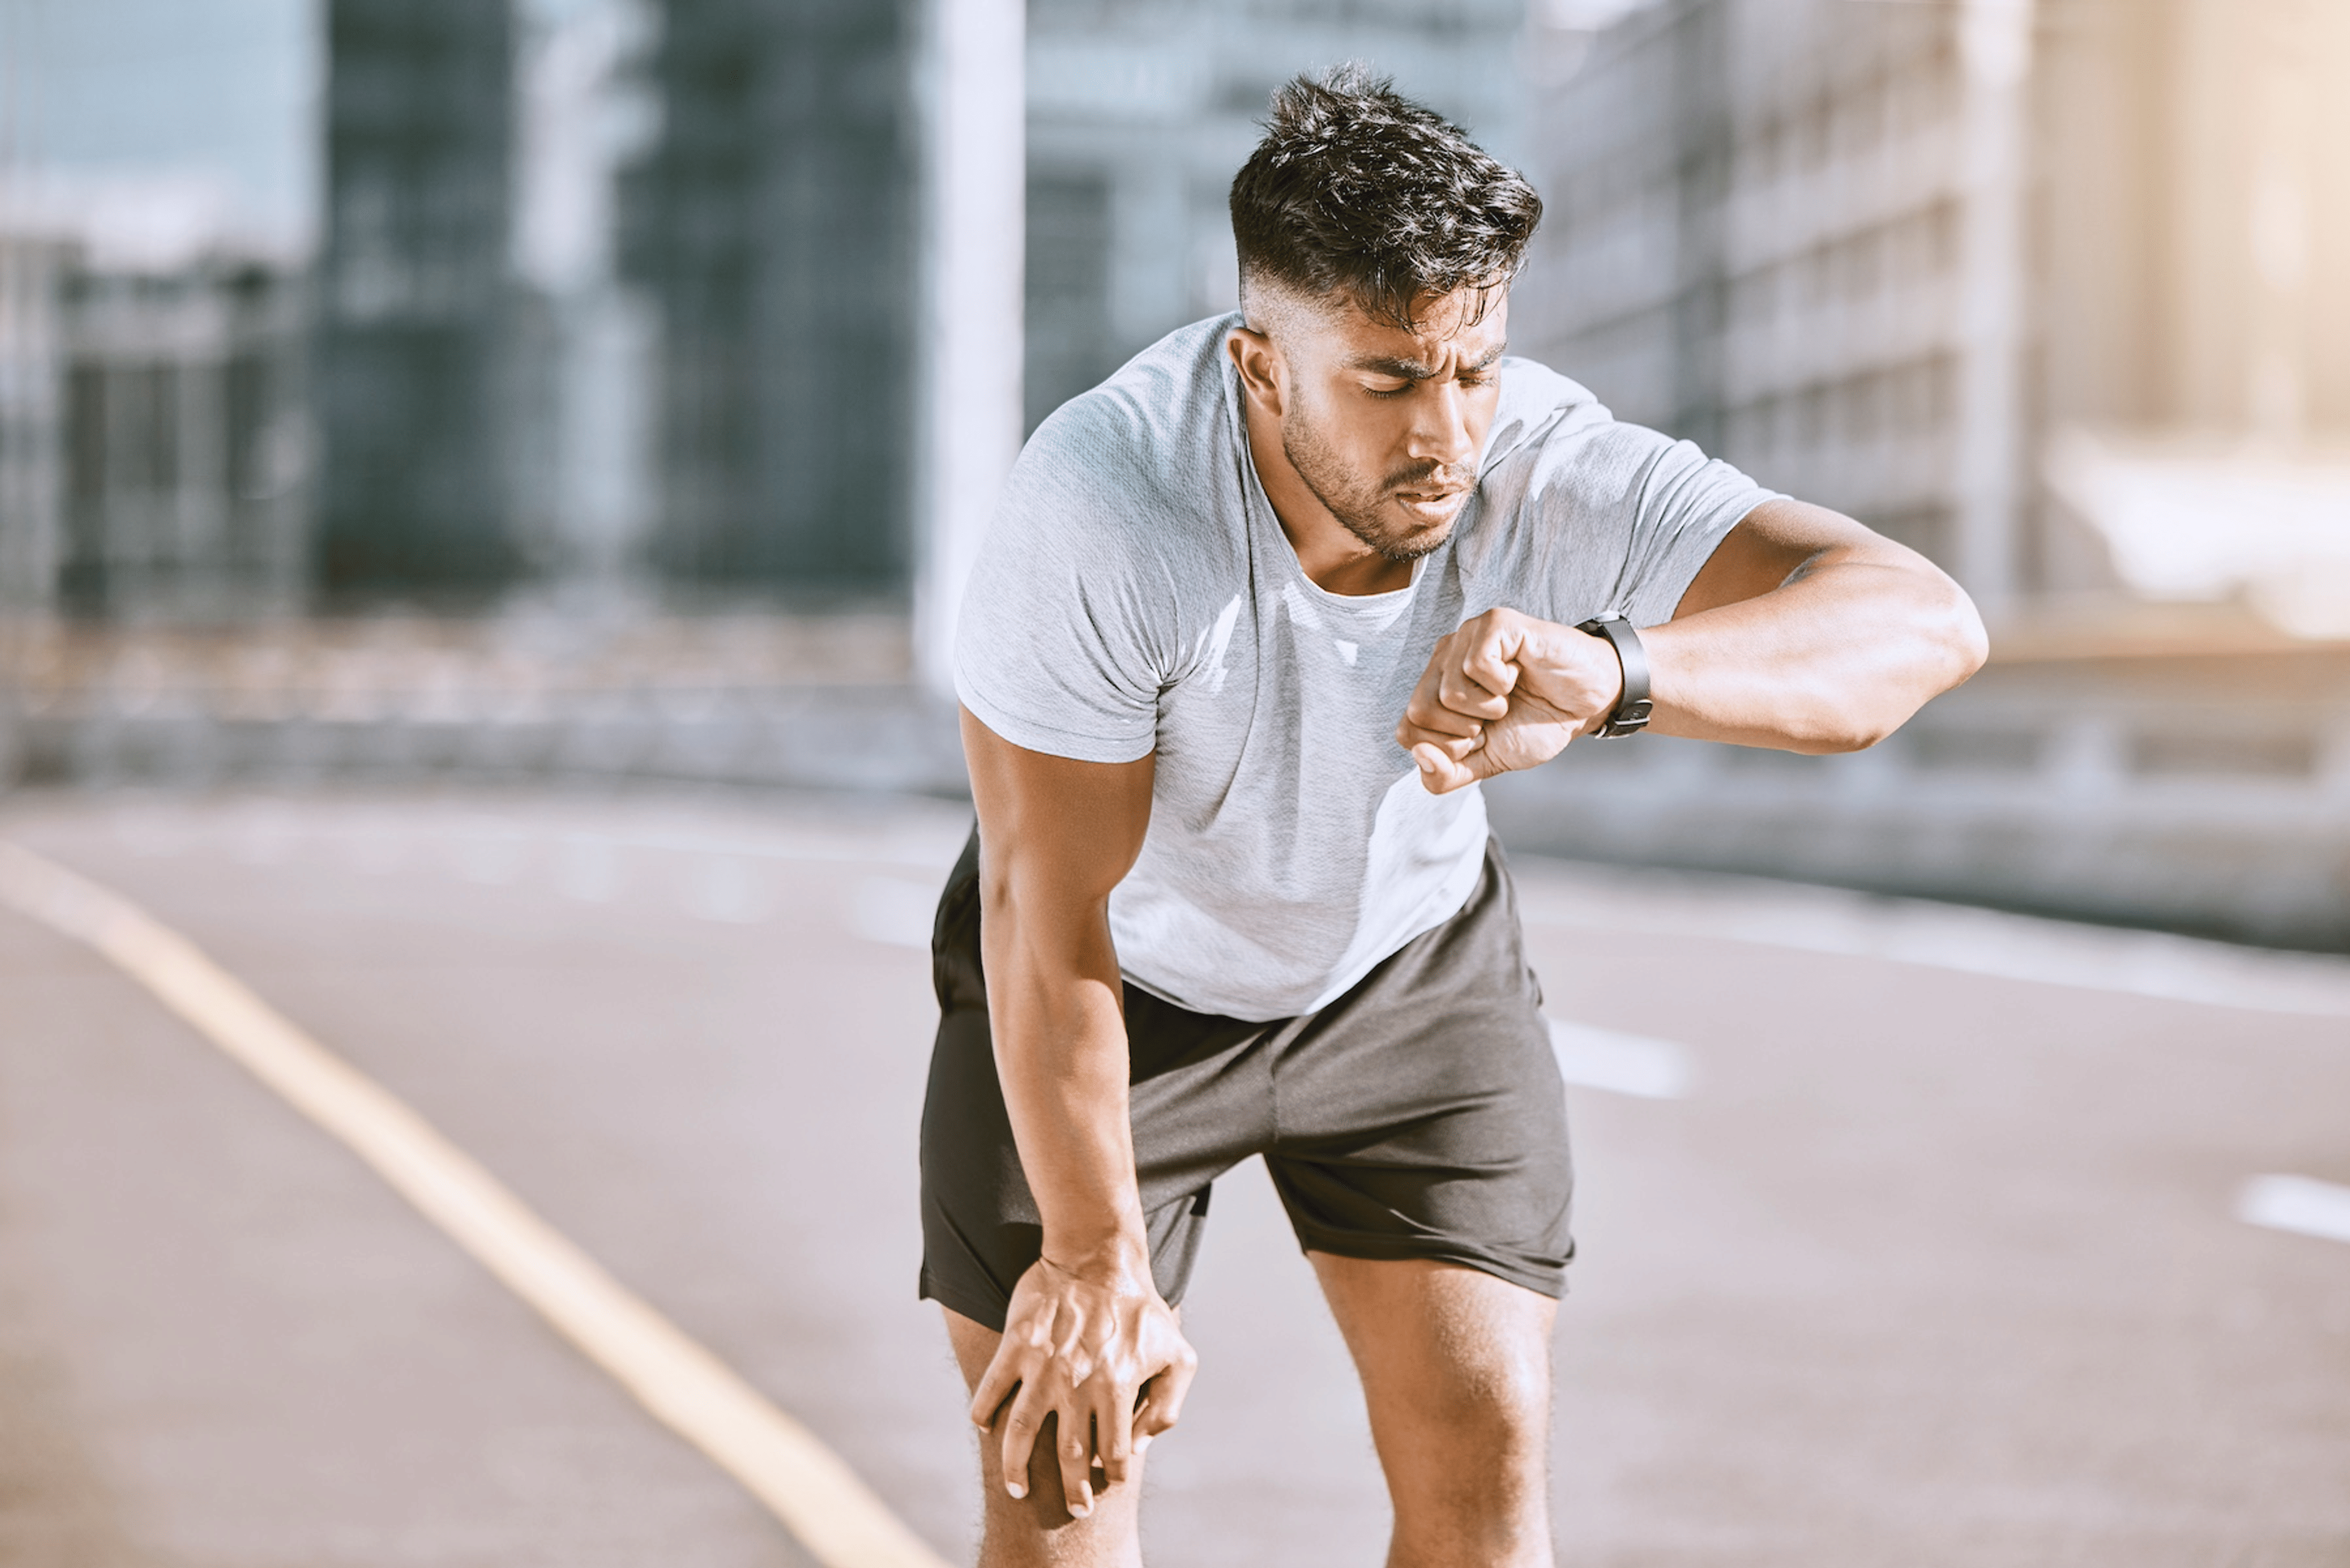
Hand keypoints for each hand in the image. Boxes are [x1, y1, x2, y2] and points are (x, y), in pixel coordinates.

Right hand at [969, 1253, 1197, 1516]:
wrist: (1098, 1255)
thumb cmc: (1141, 1307)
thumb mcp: (1178, 1354)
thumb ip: (1166, 1406)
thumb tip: (1138, 1445)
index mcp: (1117, 1387)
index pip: (1113, 1452)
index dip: (1111, 1475)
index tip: (1105, 1481)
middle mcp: (1078, 1384)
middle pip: (1070, 1454)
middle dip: (1072, 1490)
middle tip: (1074, 1508)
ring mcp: (1043, 1366)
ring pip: (1020, 1432)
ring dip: (1015, 1466)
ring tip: (1017, 1487)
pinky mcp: (1017, 1345)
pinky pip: (993, 1387)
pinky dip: (984, 1411)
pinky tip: (985, 1428)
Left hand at [1395, 608, 1625, 793]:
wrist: (1589, 704)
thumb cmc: (1538, 723)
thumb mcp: (1486, 762)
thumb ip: (1445, 775)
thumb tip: (1420, 755)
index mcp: (1434, 686)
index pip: (1406, 731)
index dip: (1447, 748)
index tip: (1482, 735)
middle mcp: (1444, 656)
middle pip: (1419, 711)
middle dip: (1465, 731)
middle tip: (1496, 716)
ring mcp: (1467, 635)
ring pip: (1447, 691)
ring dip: (1489, 708)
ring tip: (1510, 695)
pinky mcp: (1495, 622)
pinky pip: (1475, 665)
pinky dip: (1501, 685)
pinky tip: (1518, 674)